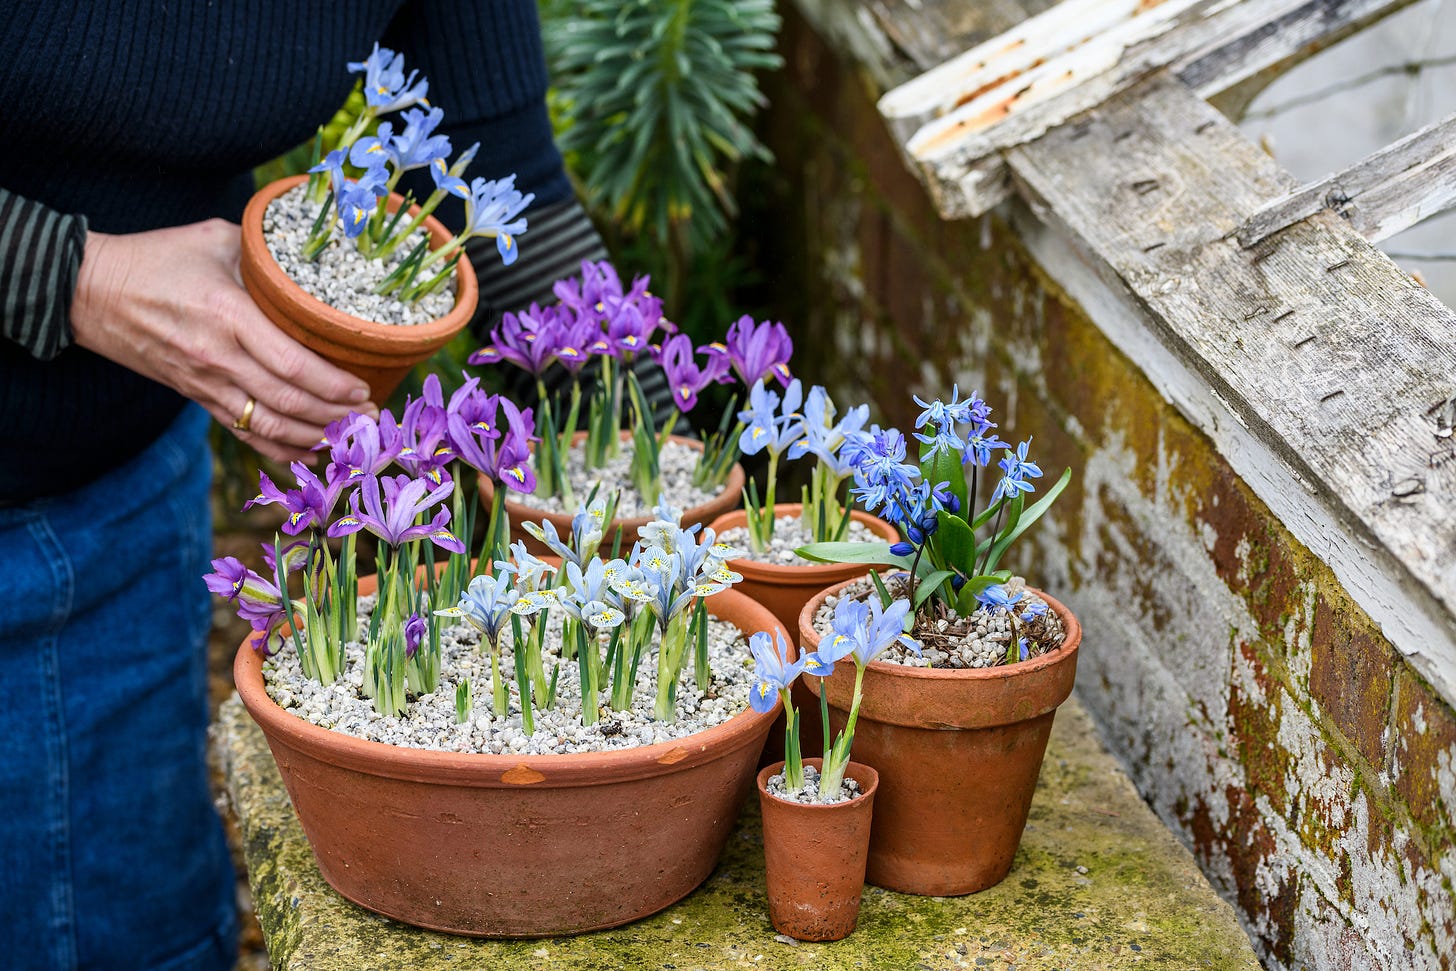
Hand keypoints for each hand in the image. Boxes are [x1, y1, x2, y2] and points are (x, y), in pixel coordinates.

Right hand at [71, 219, 375, 462]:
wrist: (87, 291)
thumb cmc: (156, 258)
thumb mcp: (215, 239)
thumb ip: (266, 253)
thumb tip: (315, 256)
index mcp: (228, 316)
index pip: (291, 363)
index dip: (332, 384)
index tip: (363, 388)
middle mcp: (218, 358)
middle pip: (288, 402)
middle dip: (335, 416)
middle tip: (371, 417)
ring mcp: (204, 383)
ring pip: (268, 425)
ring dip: (313, 437)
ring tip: (350, 436)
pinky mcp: (196, 396)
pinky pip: (243, 431)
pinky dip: (279, 448)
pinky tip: (309, 452)